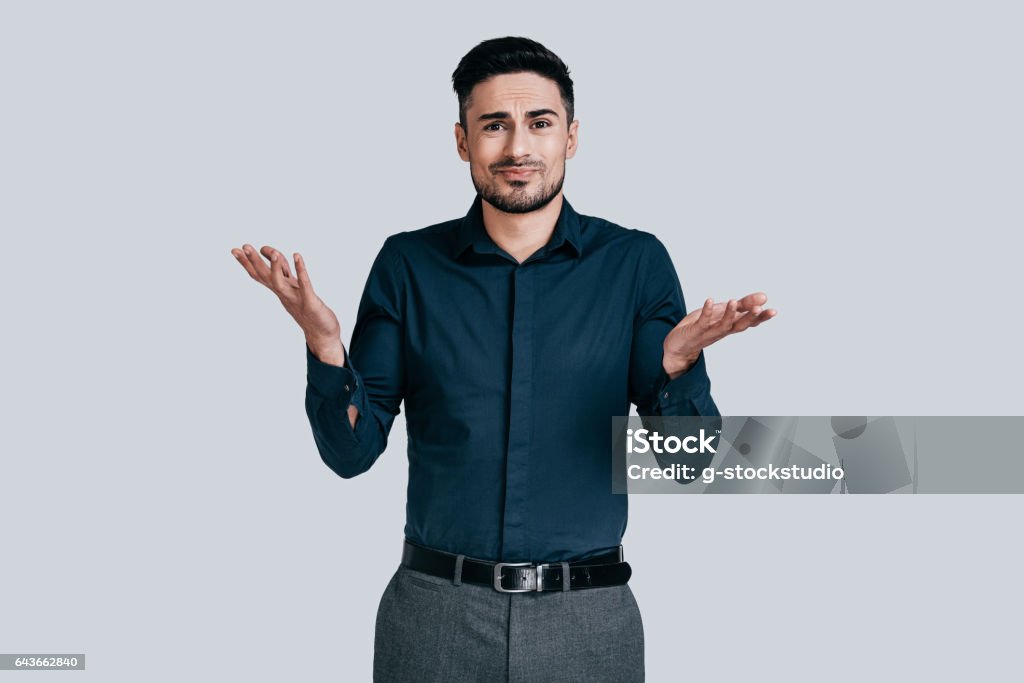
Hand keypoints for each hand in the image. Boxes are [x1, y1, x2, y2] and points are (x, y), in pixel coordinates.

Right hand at [231, 243, 343, 361]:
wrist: (322, 334)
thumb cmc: (308, 309)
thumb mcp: (294, 286)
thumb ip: (284, 271)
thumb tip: (273, 253)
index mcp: (280, 289)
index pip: (261, 274)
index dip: (248, 263)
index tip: (235, 250)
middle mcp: (285, 293)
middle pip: (265, 276)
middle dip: (254, 262)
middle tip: (243, 247)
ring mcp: (296, 298)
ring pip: (280, 282)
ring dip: (275, 266)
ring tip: (272, 252)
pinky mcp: (310, 302)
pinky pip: (305, 284)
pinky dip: (300, 270)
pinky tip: (297, 255)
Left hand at [663, 291, 776, 377]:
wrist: (678, 345)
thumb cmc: (702, 327)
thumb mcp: (723, 312)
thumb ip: (741, 305)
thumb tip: (763, 296)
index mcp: (730, 326)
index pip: (749, 322)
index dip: (761, 318)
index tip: (774, 310)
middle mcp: (722, 331)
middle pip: (740, 326)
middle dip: (750, 317)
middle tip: (761, 308)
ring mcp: (709, 332)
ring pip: (723, 325)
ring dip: (729, 314)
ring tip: (734, 301)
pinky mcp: (695, 331)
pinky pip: (702, 322)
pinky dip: (706, 311)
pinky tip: (710, 300)